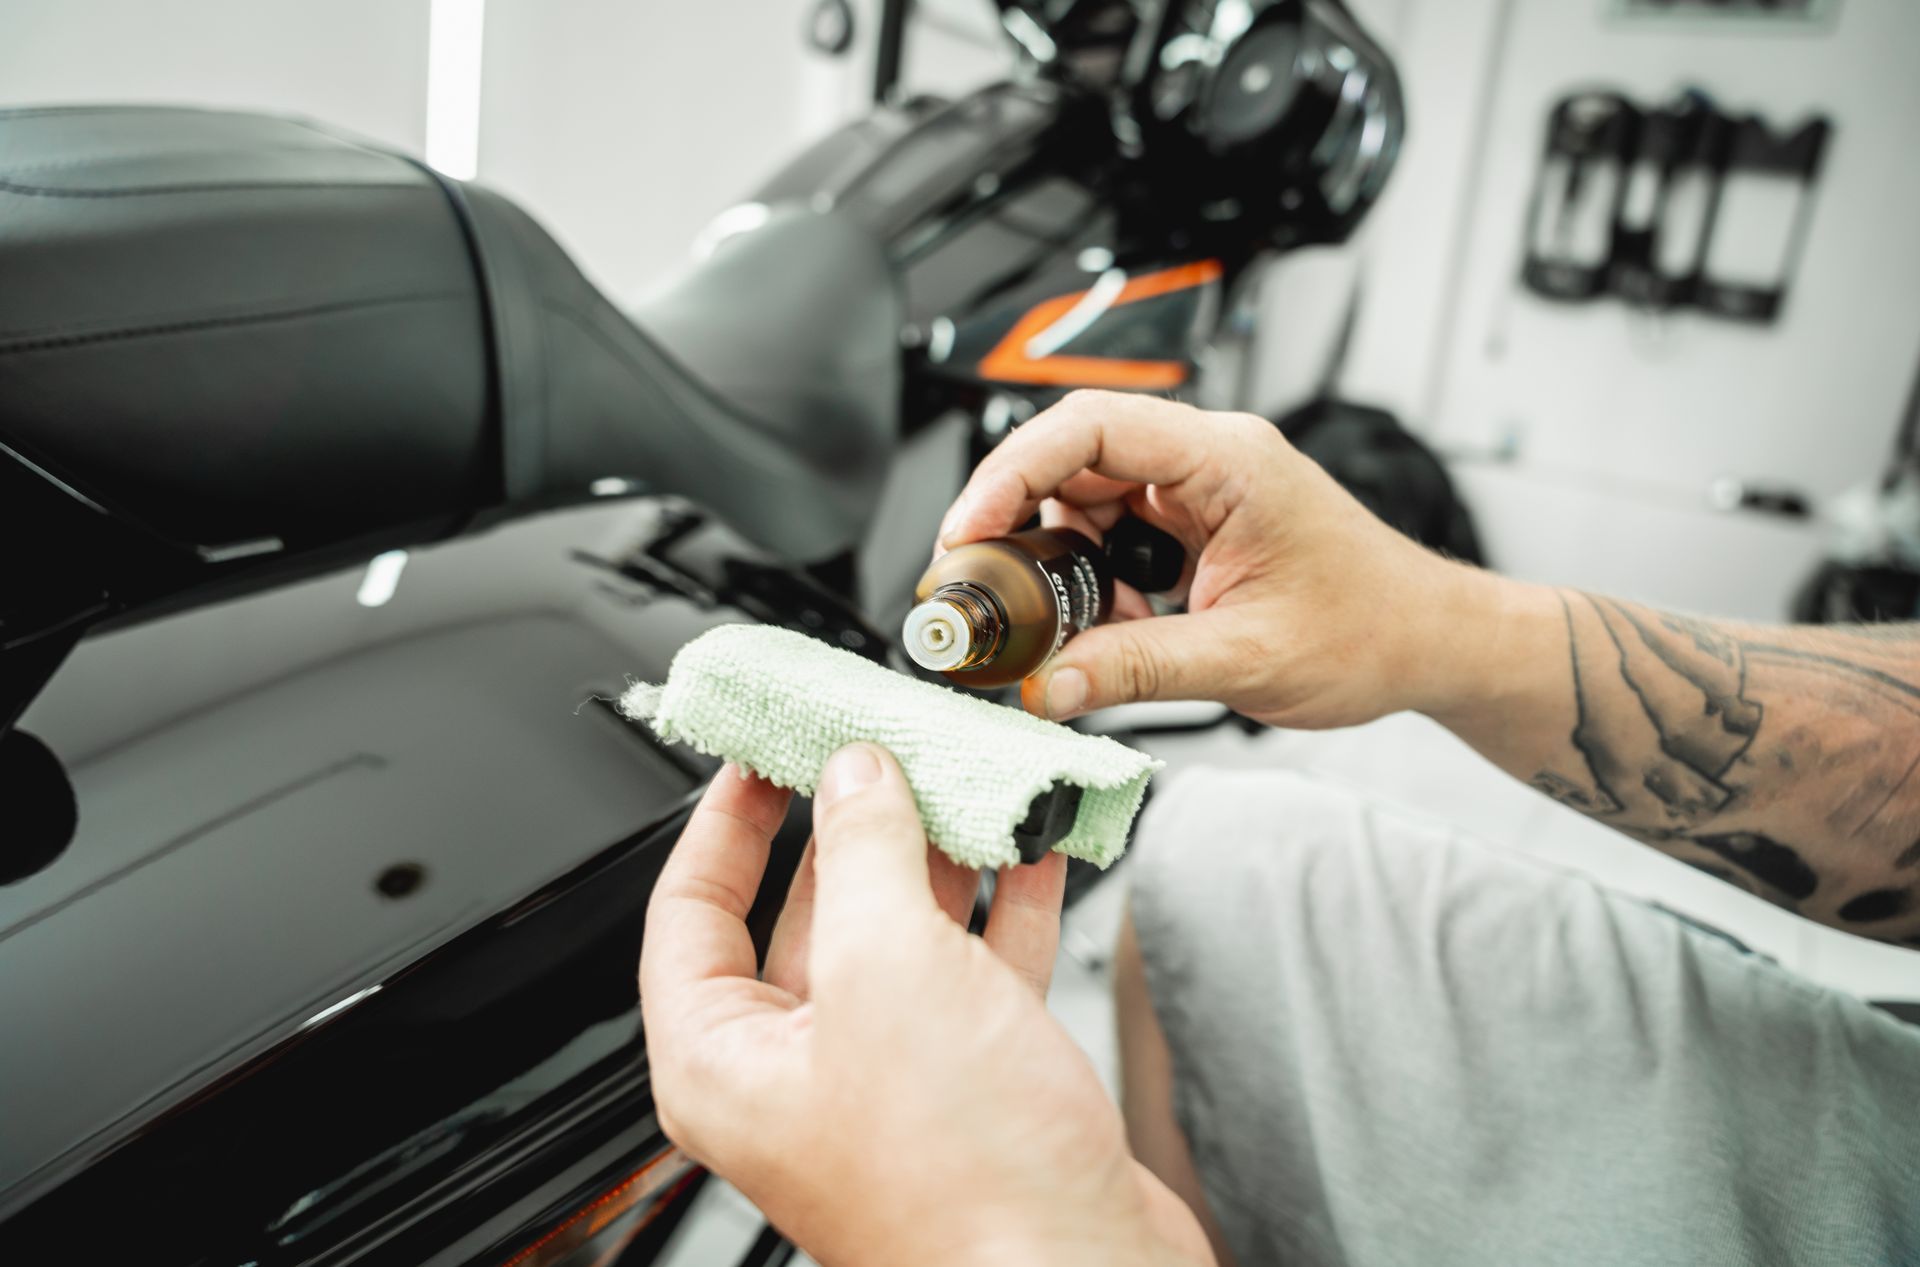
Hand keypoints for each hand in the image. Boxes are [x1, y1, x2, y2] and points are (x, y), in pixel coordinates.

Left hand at [639, 745, 1212, 1266]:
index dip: (723, 821)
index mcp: (725, 1062)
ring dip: (938, 857)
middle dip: (851, 825)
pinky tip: (1031, 850)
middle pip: (804, 913)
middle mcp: (798, 1073)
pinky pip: (973, 971)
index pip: (691, 911)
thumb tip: (853, 779)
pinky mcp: (972, 1085)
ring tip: (966, 782)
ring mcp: (889, 1078)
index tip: (758, 753)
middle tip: (879, 748)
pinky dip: (1002, 906)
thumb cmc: (961, 1182)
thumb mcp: (888, 969)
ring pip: (898, 936)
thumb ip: (863, 854)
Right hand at [938, 390, 1504, 726]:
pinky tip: (1111, 632)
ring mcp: (1201, 491)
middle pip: (1073, 459)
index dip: (1013, 472)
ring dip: (1060, 565)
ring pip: (1087, 501)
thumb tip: (1049, 686)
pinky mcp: (1196, 525)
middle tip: (980, 587)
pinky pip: (1115, 537)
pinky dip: (1096, 587)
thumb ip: (1138, 670)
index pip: (1091, 427)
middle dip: (1017, 522)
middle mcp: (1209, 460)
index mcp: (1228, 460)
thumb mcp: (1245, 659)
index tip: (970, 531)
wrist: (1430, 643)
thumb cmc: (1373, 629)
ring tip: (1060, 628)